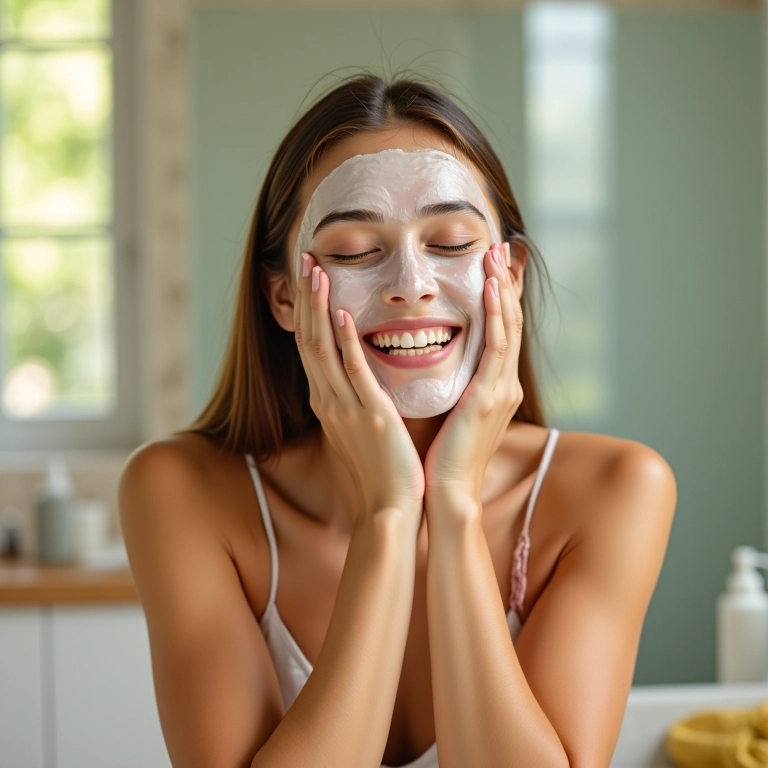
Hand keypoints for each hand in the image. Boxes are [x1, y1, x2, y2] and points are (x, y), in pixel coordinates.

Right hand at [294, 253, 424, 520]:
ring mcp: (345, 407)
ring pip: (323, 349)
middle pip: (308, 339)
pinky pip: (353, 372)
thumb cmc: (378, 470)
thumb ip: (352, 399)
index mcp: (326, 402)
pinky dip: (345, 342)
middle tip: (306, 259)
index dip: (308, 311)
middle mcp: (327, 400)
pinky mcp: (370, 415)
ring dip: (318, 308)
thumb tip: (354, 378)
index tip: (310, 278)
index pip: (310, 346)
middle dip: (307, 298)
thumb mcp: (357, 428)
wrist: (388, 508)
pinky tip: (342, 314)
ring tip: (317, 271)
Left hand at [423, 242, 523, 520]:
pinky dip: (496, 315)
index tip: (495, 265)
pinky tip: (490, 287)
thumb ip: (454, 385)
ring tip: (498, 253)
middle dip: (507, 283)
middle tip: (503, 246)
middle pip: (510, 322)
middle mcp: (504, 383)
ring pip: (507, 327)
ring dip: (503, 288)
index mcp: (494, 386)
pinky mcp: (487, 397)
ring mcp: (500, 389)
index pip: (500, 331)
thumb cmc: (443, 456)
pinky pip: (495, 347)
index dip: (501, 297)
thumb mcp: (453, 412)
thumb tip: (439, 361)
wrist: (447, 492)